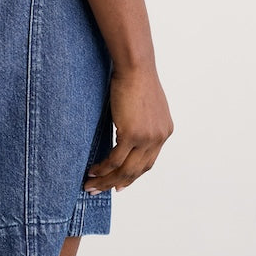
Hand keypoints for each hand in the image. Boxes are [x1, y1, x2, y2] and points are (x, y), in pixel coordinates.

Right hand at [83, 65, 172, 193]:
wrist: (135, 66)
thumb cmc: (136, 76)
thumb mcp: (144, 103)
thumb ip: (140, 120)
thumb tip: (126, 128)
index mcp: (164, 131)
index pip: (148, 161)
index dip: (133, 174)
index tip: (120, 183)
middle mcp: (159, 138)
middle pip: (138, 170)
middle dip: (118, 183)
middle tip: (103, 190)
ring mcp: (147, 138)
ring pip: (126, 170)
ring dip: (107, 181)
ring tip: (91, 186)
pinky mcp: (132, 134)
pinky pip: (115, 159)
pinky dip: (103, 168)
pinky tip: (92, 171)